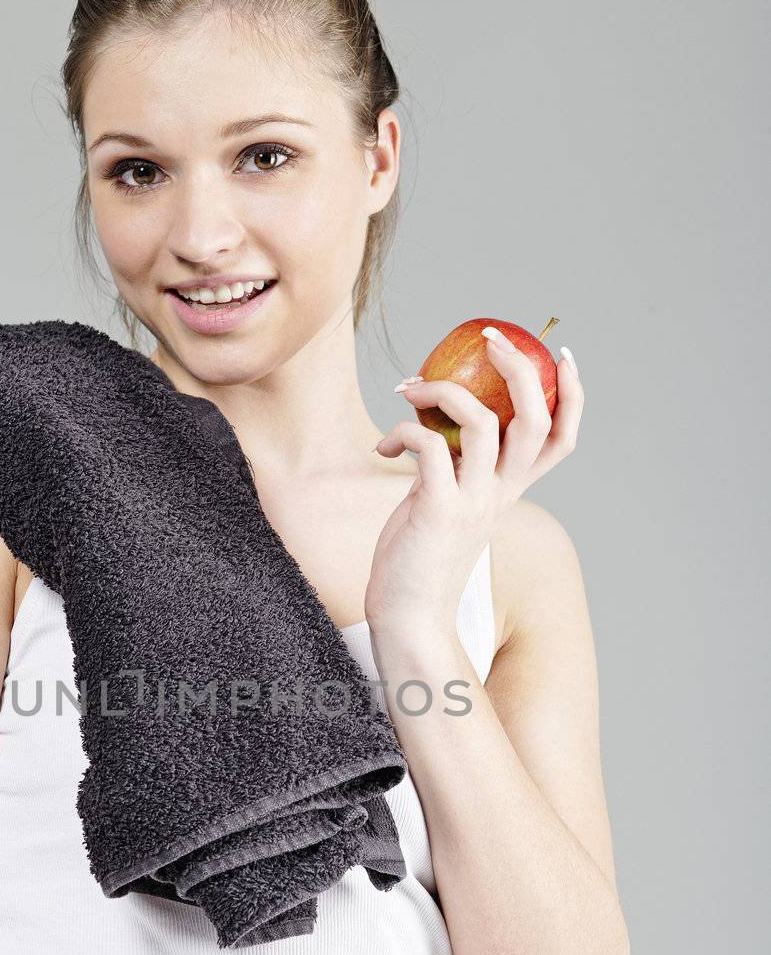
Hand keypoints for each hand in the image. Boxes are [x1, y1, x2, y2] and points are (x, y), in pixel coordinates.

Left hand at [364, 329, 582, 636]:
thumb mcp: (445, 503)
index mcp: (509, 492)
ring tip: (408, 391)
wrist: (408, 616)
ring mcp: (474, 502)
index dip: (572, 394)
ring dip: (442, 390)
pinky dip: (402, 432)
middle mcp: (500, 494)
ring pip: (482, 421)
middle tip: (489, 337)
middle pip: (535, 418)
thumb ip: (452, 466)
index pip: (561, 439)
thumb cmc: (418, 560)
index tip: (561, 355)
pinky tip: (383, 446)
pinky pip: (429, 446)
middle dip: (517, 366)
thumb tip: (429, 418)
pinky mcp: (439, 509)